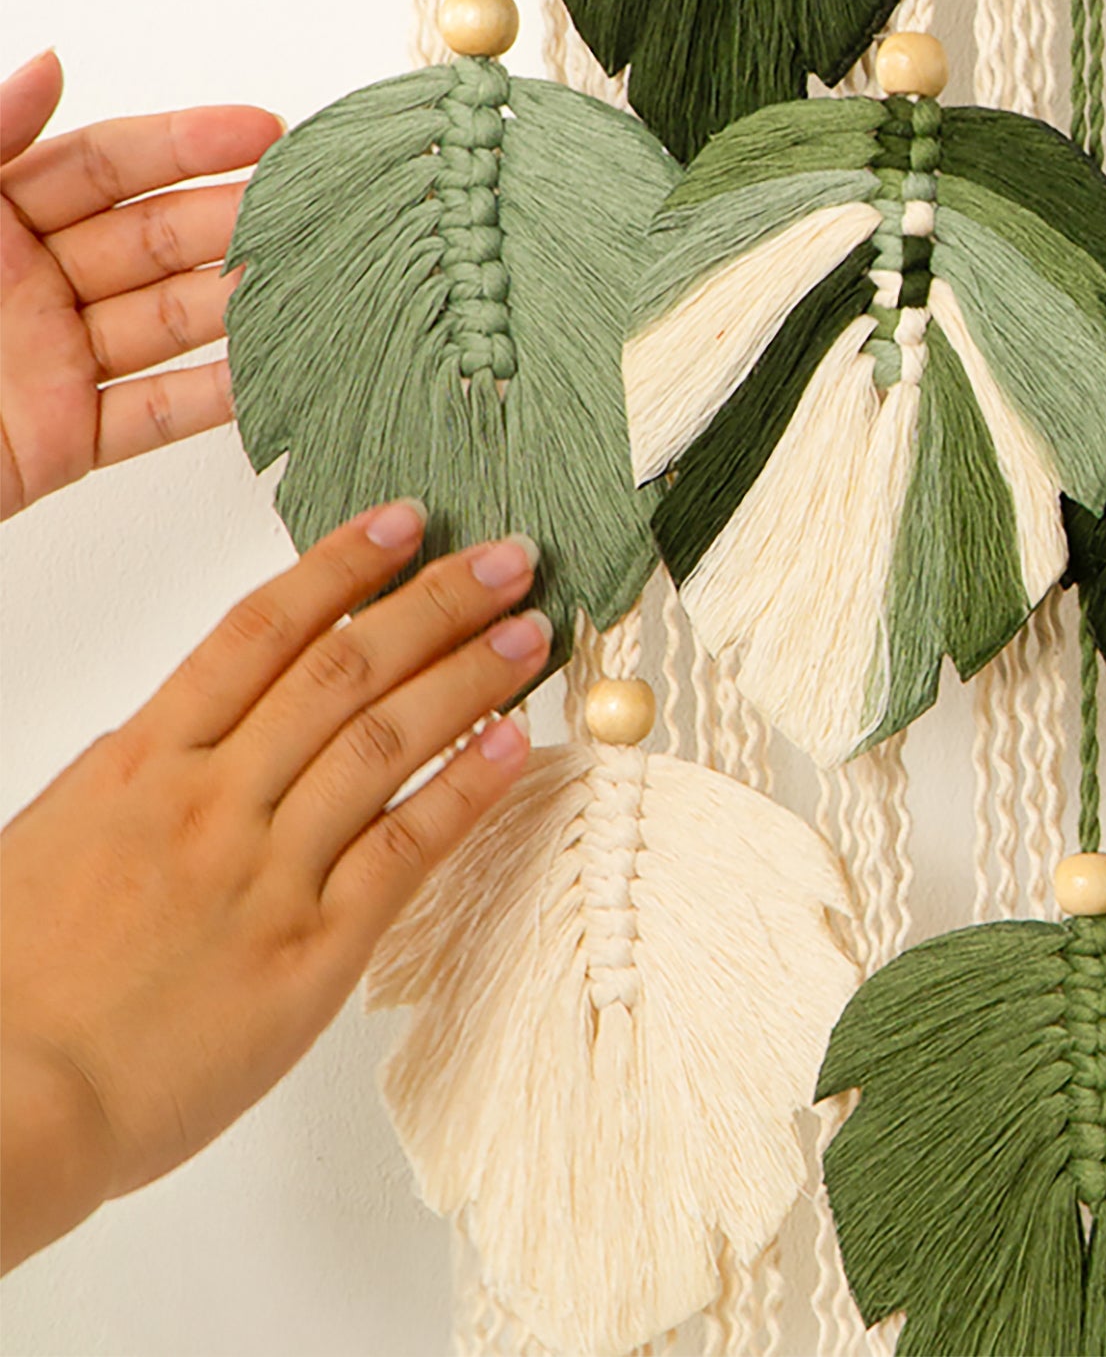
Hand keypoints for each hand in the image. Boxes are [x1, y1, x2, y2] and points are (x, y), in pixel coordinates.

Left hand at [0, 50, 283, 519]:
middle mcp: (25, 284)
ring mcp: (49, 363)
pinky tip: (277, 370)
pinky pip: (154, 415)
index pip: (104, 163)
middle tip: (318, 203)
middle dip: (240, 218)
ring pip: (170, 321)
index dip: (188, 143)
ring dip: (247, 300)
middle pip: (155, 239)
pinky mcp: (59, 444)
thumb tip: (47, 68)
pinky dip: (220, 399)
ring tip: (324, 277)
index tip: (264, 129)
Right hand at [0, 502, 550, 1270]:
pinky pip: (407, 850)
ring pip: (383, 744)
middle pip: (343, 670)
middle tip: (510, 560)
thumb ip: (140, 775)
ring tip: (530, 635)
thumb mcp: (56, 839)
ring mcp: (265, 874)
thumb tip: (200, 724)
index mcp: (143, 765)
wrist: (2, 1106)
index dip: (342, 565)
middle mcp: (212, 803)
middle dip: (436, 603)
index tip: (407, 521)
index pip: (260, 631)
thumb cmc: (18, 982)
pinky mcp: (310, 952)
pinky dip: (468, 788)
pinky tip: (516, 744)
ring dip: (468, 678)